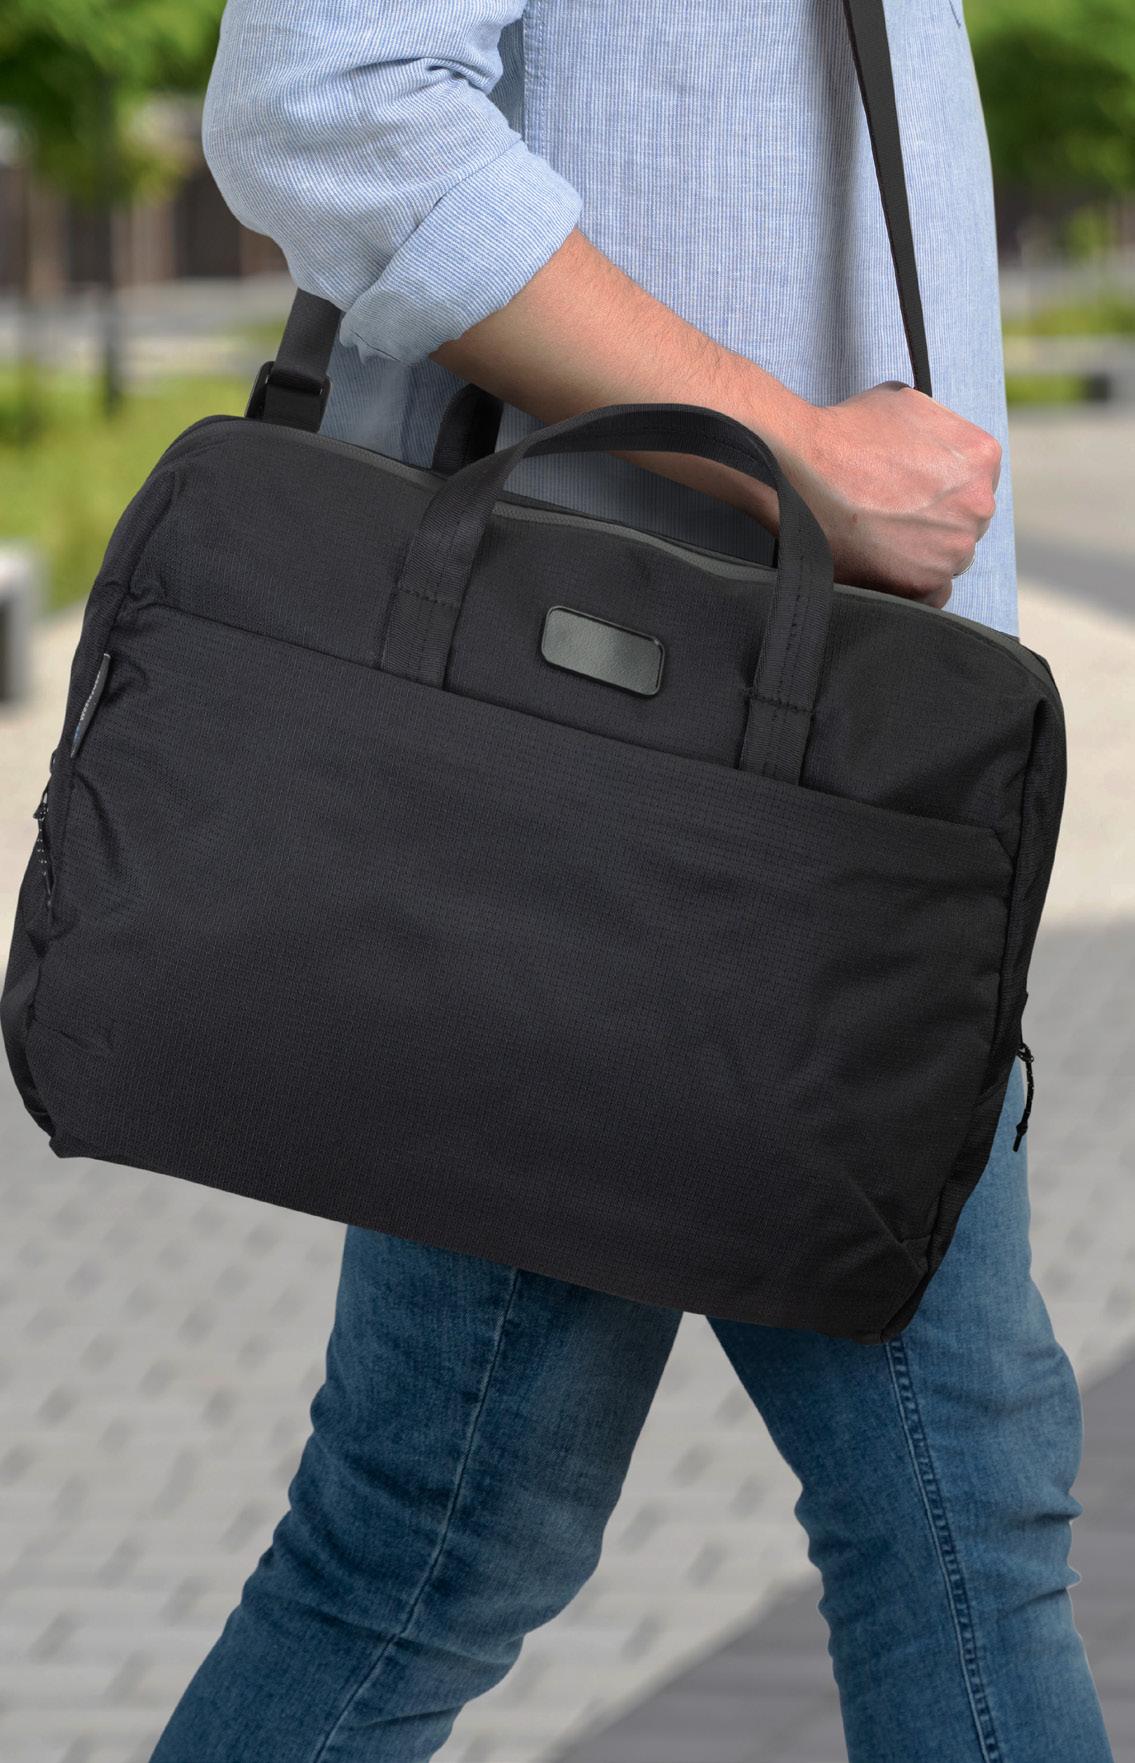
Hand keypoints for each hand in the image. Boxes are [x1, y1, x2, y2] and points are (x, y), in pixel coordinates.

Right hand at [775, 382, 1000, 606]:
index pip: (975, 482)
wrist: (804, 466)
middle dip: (936, 521)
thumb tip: (937, 447)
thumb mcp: (908, 402)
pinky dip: (913, 584)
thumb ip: (940, 428)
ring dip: (924, 553)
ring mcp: (955, 548)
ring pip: (949, 557)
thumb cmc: (847, 431)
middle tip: (893, 515)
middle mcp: (978, 504)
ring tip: (882, 538)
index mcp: (981, 457)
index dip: (942, 488)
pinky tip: (887, 567)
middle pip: (966, 522)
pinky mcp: (924, 583)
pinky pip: (933, 594)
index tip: (914, 493)